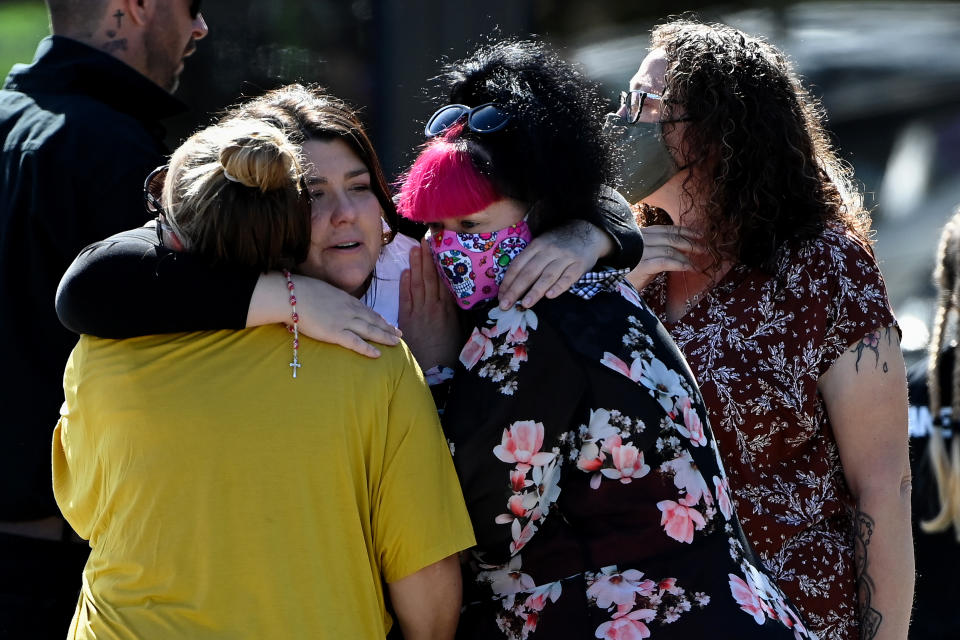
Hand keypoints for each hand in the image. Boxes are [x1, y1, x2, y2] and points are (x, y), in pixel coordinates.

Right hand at [248, 272, 401, 357]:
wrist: (292, 295)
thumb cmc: (300, 291)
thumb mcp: (321, 289)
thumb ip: (329, 297)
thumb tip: (327, 301)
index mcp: (345, 299)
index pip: (366, 310)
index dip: (378, 317)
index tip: (387, 322)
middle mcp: (349, 309)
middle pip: (373, 320)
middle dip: (387, 327)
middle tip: (399, 333)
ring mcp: (344, 321)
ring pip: (370, 330)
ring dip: (384, 337)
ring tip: (396, 343)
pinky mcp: (336, 333)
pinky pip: (356, 343)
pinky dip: (368, 348)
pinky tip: (378, 354)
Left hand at [398, 239, 459, 369]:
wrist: (435, 370)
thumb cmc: (449, 352)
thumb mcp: (460, 330)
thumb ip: (458, 312)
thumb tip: (462, 296)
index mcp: (450, 309)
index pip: (445, 280)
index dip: (442, 263)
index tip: (441, 248)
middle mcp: (435, 307)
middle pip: (431, 277)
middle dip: (428, 258)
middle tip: (426, 240)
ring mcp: (420, 312)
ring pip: (418, 284)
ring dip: (416, 265)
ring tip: (415, 249)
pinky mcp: (407, 319)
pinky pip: (406, 298)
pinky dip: (405, 284)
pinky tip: (405, 272)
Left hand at [497, 220, 609, 309]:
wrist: (587, 231)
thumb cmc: (559, 243)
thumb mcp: (542, 244)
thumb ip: (529, 261)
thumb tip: (511, 286)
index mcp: (536, 245)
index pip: (518, 265)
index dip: (508, 282)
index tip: (501, 297)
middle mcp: (549, 250)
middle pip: (529, 272)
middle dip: (516, 290)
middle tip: (506, 305)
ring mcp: (565, 257)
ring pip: (547, 275)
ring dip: (535, 291)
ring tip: (525, 304)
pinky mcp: (579, 265)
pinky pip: (568, 277)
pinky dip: (559, 286)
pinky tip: (550, 295)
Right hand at [626, 225, 705, 290]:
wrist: (604, 284)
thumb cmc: (621, 273)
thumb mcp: (637, 257)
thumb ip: (652, 252)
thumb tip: (674, 254)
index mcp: (639, 235)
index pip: (665, 229)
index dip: (683, 231)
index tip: (698, 234)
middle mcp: (640, 240)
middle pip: (670, 237)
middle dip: (690, 241)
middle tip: (704, 247)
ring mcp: (640, 251)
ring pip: (670, 248)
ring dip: (688, 255)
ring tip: (699, 261)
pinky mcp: (642, 264)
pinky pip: (666, 261)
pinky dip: (681, 264)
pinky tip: (690, 268)